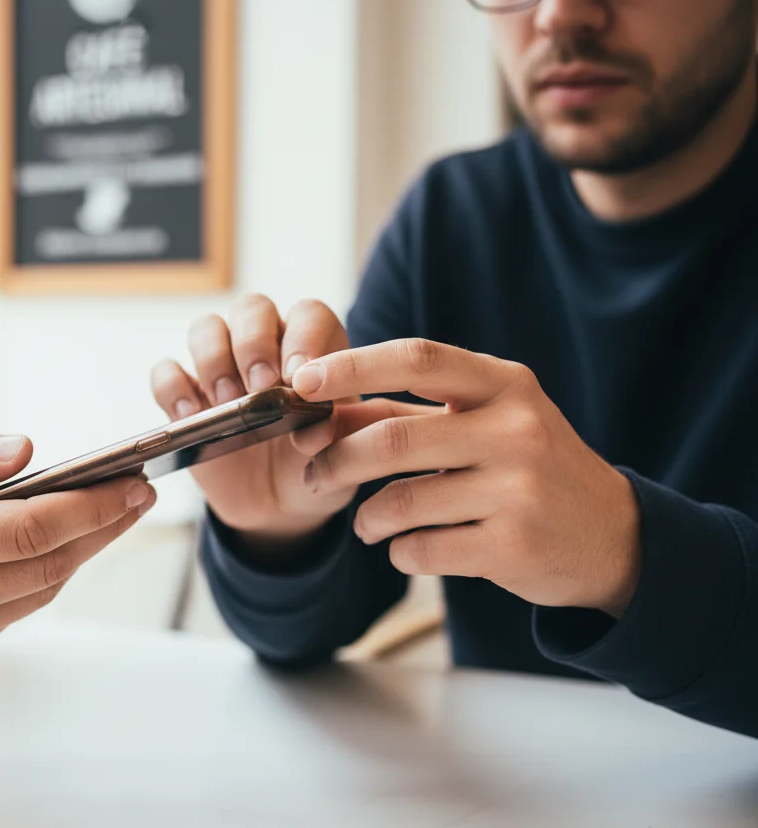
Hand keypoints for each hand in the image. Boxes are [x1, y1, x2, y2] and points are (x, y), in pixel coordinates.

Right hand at [0, 429, 155, 666]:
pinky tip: (63, 543)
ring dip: (82, 553)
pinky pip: (15, 611)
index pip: (30, 530)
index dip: (91, 507)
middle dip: (103, 528)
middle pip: (48, 565)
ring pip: (40, 592)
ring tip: (113, 512)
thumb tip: (27, 450)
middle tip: (139, 494)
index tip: (130, 482)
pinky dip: (45, 575)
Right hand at [150, 295, 383, 558]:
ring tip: (227, 402)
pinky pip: (166, 371)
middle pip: (251, 309)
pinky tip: (190, 415)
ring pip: (205, 328)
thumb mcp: (340, 456)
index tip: (298, 377)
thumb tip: (320, 426)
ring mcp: (220, 368)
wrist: (278, 506)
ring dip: (214, 359)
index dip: (303, 337)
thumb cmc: (315, 465)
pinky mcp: (185, 396)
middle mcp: (264, 347)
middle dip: (253, 343)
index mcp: (311, 349)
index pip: (308, 315)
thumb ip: (339, 435)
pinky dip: (173, 387)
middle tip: (260, 386)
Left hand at [291, 339, 640, 616]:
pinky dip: (399, 552)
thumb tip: (317, 406)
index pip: (417, 359)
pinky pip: (421, 550)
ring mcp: (519, 490)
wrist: (611, 536)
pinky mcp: (515, 546)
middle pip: (393, 439)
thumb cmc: (525, 468)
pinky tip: (406, 548)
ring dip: (365, 518)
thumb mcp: (481, 423)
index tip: (301, 381)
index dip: (352, 367)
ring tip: (365, 523)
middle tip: (312, 474)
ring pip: (401, 502)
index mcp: (505, 385)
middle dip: (335, 460)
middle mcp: (517, 429)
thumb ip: (404, 414)